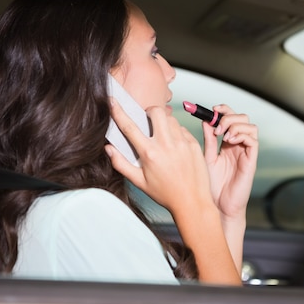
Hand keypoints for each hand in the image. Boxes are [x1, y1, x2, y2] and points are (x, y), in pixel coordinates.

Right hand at [105, 98, 212, 215]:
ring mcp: (182, 143)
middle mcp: (166, 145)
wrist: (192, 202)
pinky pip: (183, 129)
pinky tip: (175, 146)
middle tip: (148, 119)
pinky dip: (177, 132)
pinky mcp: (194, 144)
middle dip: (150, 111)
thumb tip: (108, 149)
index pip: (130, 127)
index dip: (118, 111)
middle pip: (156, 111)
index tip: (112, 101)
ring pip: (171, 119)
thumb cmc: (166, 194)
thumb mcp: (139, 182)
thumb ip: (121, 164)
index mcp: (149, 154)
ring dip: (164, 122)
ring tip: (162, 135)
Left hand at [203, 104, 257, 220]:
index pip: (230, 119)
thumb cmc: (211, 186)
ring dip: (236, 125)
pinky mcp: (251, 161)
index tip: (212, 109)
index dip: (224, 110)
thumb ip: (208, 140)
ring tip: (224, 134)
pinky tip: (230, 141)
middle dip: (230, 116)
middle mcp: (238, 145)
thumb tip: (205, 121)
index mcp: (226, 143)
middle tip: (218, 126)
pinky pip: (253, 141)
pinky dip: (242, 135)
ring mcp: (245, 153)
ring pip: (251, 127)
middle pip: (243, 119)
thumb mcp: (206, 158)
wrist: (217, 206)